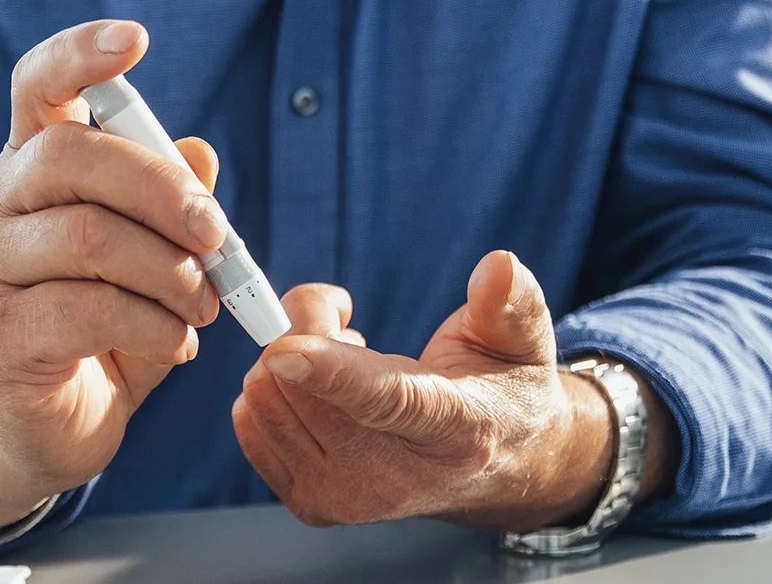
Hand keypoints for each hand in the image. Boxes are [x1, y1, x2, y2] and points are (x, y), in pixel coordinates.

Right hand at [0, 19, 226, 532]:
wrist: (43, 428)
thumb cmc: (100, 326)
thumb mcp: (148, 258)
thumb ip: (170, 206)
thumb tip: (199, 152)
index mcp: (28, 167)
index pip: (36, 86)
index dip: (80, 54)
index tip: (137, 39)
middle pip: (68, 156)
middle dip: (160, 188)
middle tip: (216, 233)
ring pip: (87, 238)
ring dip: (170, 271)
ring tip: (205, 304)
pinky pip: (89, 310)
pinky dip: (155, 326)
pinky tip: (178, 344)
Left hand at [232, 251, 675, 529]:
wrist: (492, 467)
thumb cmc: (501, 389)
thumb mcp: (521, 340)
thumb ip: (509, 302)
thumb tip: (497, 265)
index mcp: (458, 430)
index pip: (387, 402)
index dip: (331, 373)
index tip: (283, 347)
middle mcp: (398, 478)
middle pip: (303, 388)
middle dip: (309, 327)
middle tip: (350, 326)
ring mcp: (349, 499)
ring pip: (266, 398)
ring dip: (290, 360)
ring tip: (345, 364)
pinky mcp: (312, 505)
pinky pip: (249, 422)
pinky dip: (274, 389)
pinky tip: (321, 394)